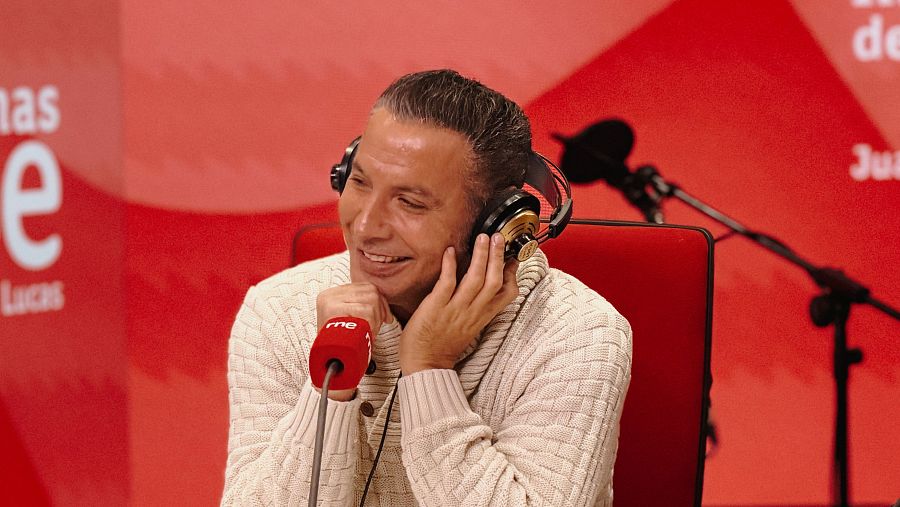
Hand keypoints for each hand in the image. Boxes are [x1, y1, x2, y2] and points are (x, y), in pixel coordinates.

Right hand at [315, 282, 392, 399]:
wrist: (329, 367)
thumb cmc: (342, 346)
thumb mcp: (350, 322)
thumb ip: (361, 308)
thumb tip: (384, 303)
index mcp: (333, 294)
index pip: (367, 287)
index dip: (381, 303)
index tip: (385, 318)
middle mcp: (329, 295)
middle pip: (371, 292)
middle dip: (380, 311)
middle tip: (376, 329)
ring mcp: (329, 302)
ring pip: (370, 301)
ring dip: (376, 319)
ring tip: (368, 332)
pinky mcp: (332, 310)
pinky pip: (365, 310)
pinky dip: (371, 323)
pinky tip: (366, 333)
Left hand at [400, 233, 518, 374]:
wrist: (425, 365)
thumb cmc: (443, 346)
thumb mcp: (469, 328)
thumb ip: (477, 308)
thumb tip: (481, 289)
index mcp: (482, 316)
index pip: (507, 294)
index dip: (512, 274)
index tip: (513, 257)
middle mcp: (472, 312)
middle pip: (494, 281)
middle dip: (498, 257)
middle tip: (499, 237)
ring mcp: (455, 309)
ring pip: (475, 279)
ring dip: (481, 256)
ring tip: (482, 238)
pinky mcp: (436, 307)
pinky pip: (447, 283)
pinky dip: (450, 266)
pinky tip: (450, 251)